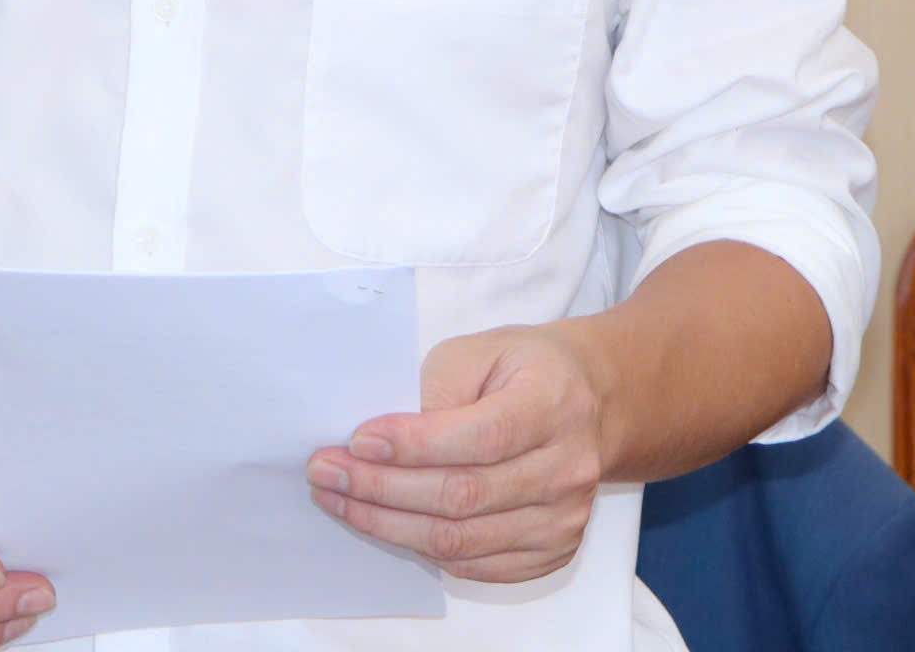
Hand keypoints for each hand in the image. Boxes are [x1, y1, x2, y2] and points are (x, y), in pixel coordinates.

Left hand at [305, 323, 606, 582]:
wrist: (590, 401)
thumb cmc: (523, 370)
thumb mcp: (480, 349)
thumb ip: (436, 388)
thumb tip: (385, 442)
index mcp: (552, 404)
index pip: (480, 437)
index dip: (413, 445)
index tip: (356, 441)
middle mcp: (567, 468)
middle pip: (463, 495)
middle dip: (381, 488)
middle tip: (325, 472)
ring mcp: (563, 517)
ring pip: (462, 539)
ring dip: (388, 524)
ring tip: (339, 499)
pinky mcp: (552, 550)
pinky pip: (475, 565)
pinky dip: (422, 547)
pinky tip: (385, 522)